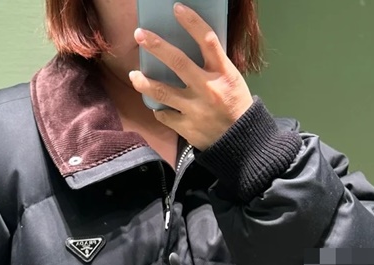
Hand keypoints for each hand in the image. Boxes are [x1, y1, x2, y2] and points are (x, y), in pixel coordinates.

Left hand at [128, 2, 253, 151]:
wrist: (239, 142)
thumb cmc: (235, 107)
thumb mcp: (232, 81)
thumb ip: (214, 66)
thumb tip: (191, 48)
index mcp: (223, 74)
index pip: (207, 41)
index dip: (192, 22)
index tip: (177, 9)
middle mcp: (208, 89)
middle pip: (178, 62)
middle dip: (156, 46)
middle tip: (140, 35)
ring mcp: (195, 109)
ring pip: (162, 91)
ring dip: (144, 82)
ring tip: (134, 74)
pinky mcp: (187, 127)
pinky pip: (164, 114)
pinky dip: (158, 108)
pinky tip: (156, 104)